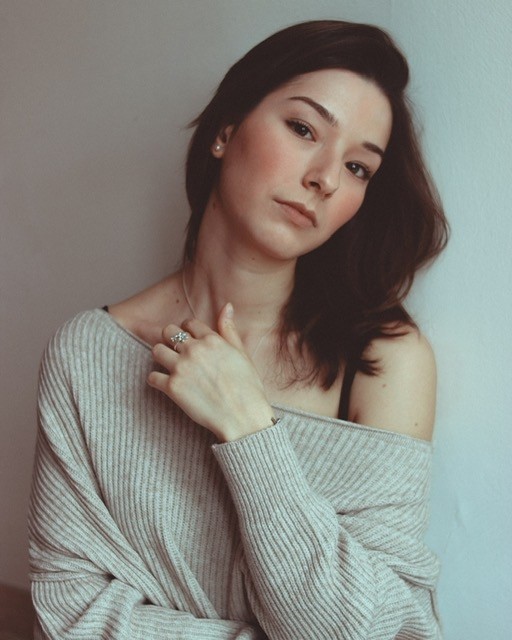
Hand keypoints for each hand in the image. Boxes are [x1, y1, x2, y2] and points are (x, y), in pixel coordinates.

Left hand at [147, 303, 274, 440]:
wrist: (243, 417)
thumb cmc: (247, 387)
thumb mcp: (242, 353)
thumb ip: (229, 329)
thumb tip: (226, 306)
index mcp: (212, 340)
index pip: (189, 323)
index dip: (188, 332)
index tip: (190, 341)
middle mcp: (194, 350)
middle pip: (168, 332)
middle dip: (170, 340)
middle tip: (176, 353)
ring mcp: (181, 368)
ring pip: (156, 350)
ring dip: (161, 357)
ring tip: (170, 367)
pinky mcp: (172, 387)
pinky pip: (152, 377)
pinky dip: (156, 381)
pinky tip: (166, 385)